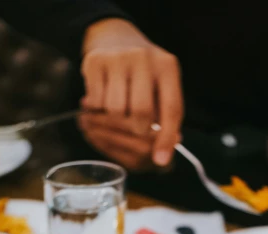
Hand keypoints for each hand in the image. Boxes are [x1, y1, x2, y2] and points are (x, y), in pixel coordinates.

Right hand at [81, 18, 183, 166]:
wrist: (113, 37)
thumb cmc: (142, 74)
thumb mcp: (160, 87)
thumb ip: (165, 117)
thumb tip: (163, 156)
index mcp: (167, 67)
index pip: (172, 109)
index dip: (167, 139)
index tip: (161, 160)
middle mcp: (144, 58)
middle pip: (141, 114)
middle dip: (138, 129)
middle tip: (135, 126)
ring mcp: (118, 58)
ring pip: (116, 111)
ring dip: (115, 119)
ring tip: (117, 108)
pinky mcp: (95, 62)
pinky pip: (97, 103)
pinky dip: (98, 108)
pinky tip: (102, 98)